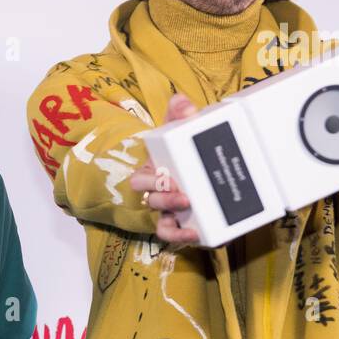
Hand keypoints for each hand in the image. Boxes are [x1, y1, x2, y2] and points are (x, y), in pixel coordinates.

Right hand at [130, 92, 200, 243]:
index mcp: (152, 171)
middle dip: (164, 198)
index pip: (141, 178)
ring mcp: (168, 211)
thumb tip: (181, 101)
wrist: (195, 167)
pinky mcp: (181, 224)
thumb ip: (178, 115)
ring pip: (161, 222)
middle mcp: (156, 194)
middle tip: (183, 195)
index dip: (150, 181)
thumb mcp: (177, 132)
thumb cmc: (179, 153)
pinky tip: (198, 236)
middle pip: (151, 200)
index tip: (165, 177)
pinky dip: (182, 238)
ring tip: (190, 220)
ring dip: (172, 224)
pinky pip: (175, 235)